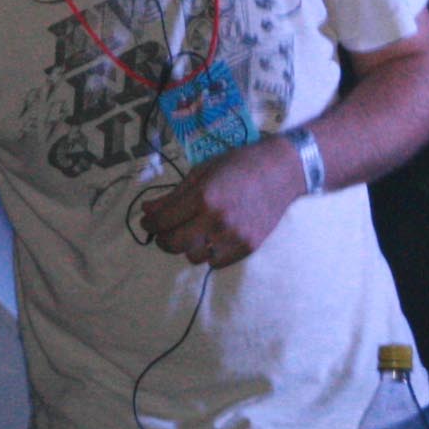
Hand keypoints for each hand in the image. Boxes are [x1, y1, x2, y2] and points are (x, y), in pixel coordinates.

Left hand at [142, 135, 304, 267]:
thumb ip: (173, 195)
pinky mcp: (247, 247)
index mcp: (203, 196)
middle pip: (174, 244)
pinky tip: (211, 238)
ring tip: (193, 232)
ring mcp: (233, 236)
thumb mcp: (201, 172)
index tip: (148, 222)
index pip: (163, 221)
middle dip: (164, 239)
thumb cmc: (238, 165)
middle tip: (165, 231)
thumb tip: (146, 211)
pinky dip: (209, 254)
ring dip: (188, 246)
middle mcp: (216, 219)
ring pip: (194, 257)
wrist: (281, 171)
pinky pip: (215, 263)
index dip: (149, 224)